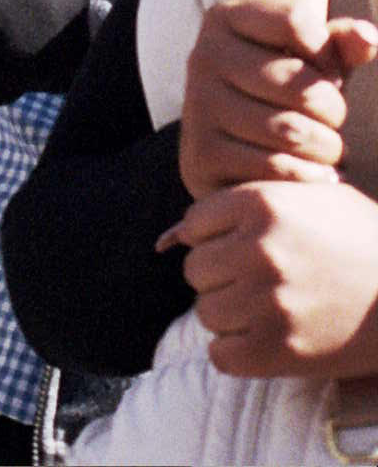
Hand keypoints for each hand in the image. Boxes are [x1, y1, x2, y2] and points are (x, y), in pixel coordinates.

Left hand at [162, 180, 377, 378]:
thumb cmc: (363, 239)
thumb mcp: (313, 195)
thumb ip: (255, 199)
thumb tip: (189, 226)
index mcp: (261, 204)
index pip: (194, 223)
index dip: (211, 237)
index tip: (232, 248)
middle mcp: (258, 250)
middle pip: (195, 268)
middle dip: (218, 276)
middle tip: (250, 283)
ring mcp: (267, 302)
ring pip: (205, 312)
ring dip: (227, 314)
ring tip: (260, 311)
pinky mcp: (279, 350)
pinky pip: (221, 355)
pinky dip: (235, 351)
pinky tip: (261, 340)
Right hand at [178, 0, 375, 194]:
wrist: (233, 151)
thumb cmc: (282, 93)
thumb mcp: (309, 61)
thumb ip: (340, 45)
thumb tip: (368, 36)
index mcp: (225, 18)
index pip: (296, 23)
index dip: (329, 54)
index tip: (327, 72)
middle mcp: (202, 55)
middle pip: (299, 83)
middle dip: (333, 109)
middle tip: (331, 120)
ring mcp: (197, 106)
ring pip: (292, 131)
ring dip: (326, 148)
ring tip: (325, 148)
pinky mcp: (201, 155)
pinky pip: (277, 168)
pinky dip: (308, 176)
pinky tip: (312, 173)